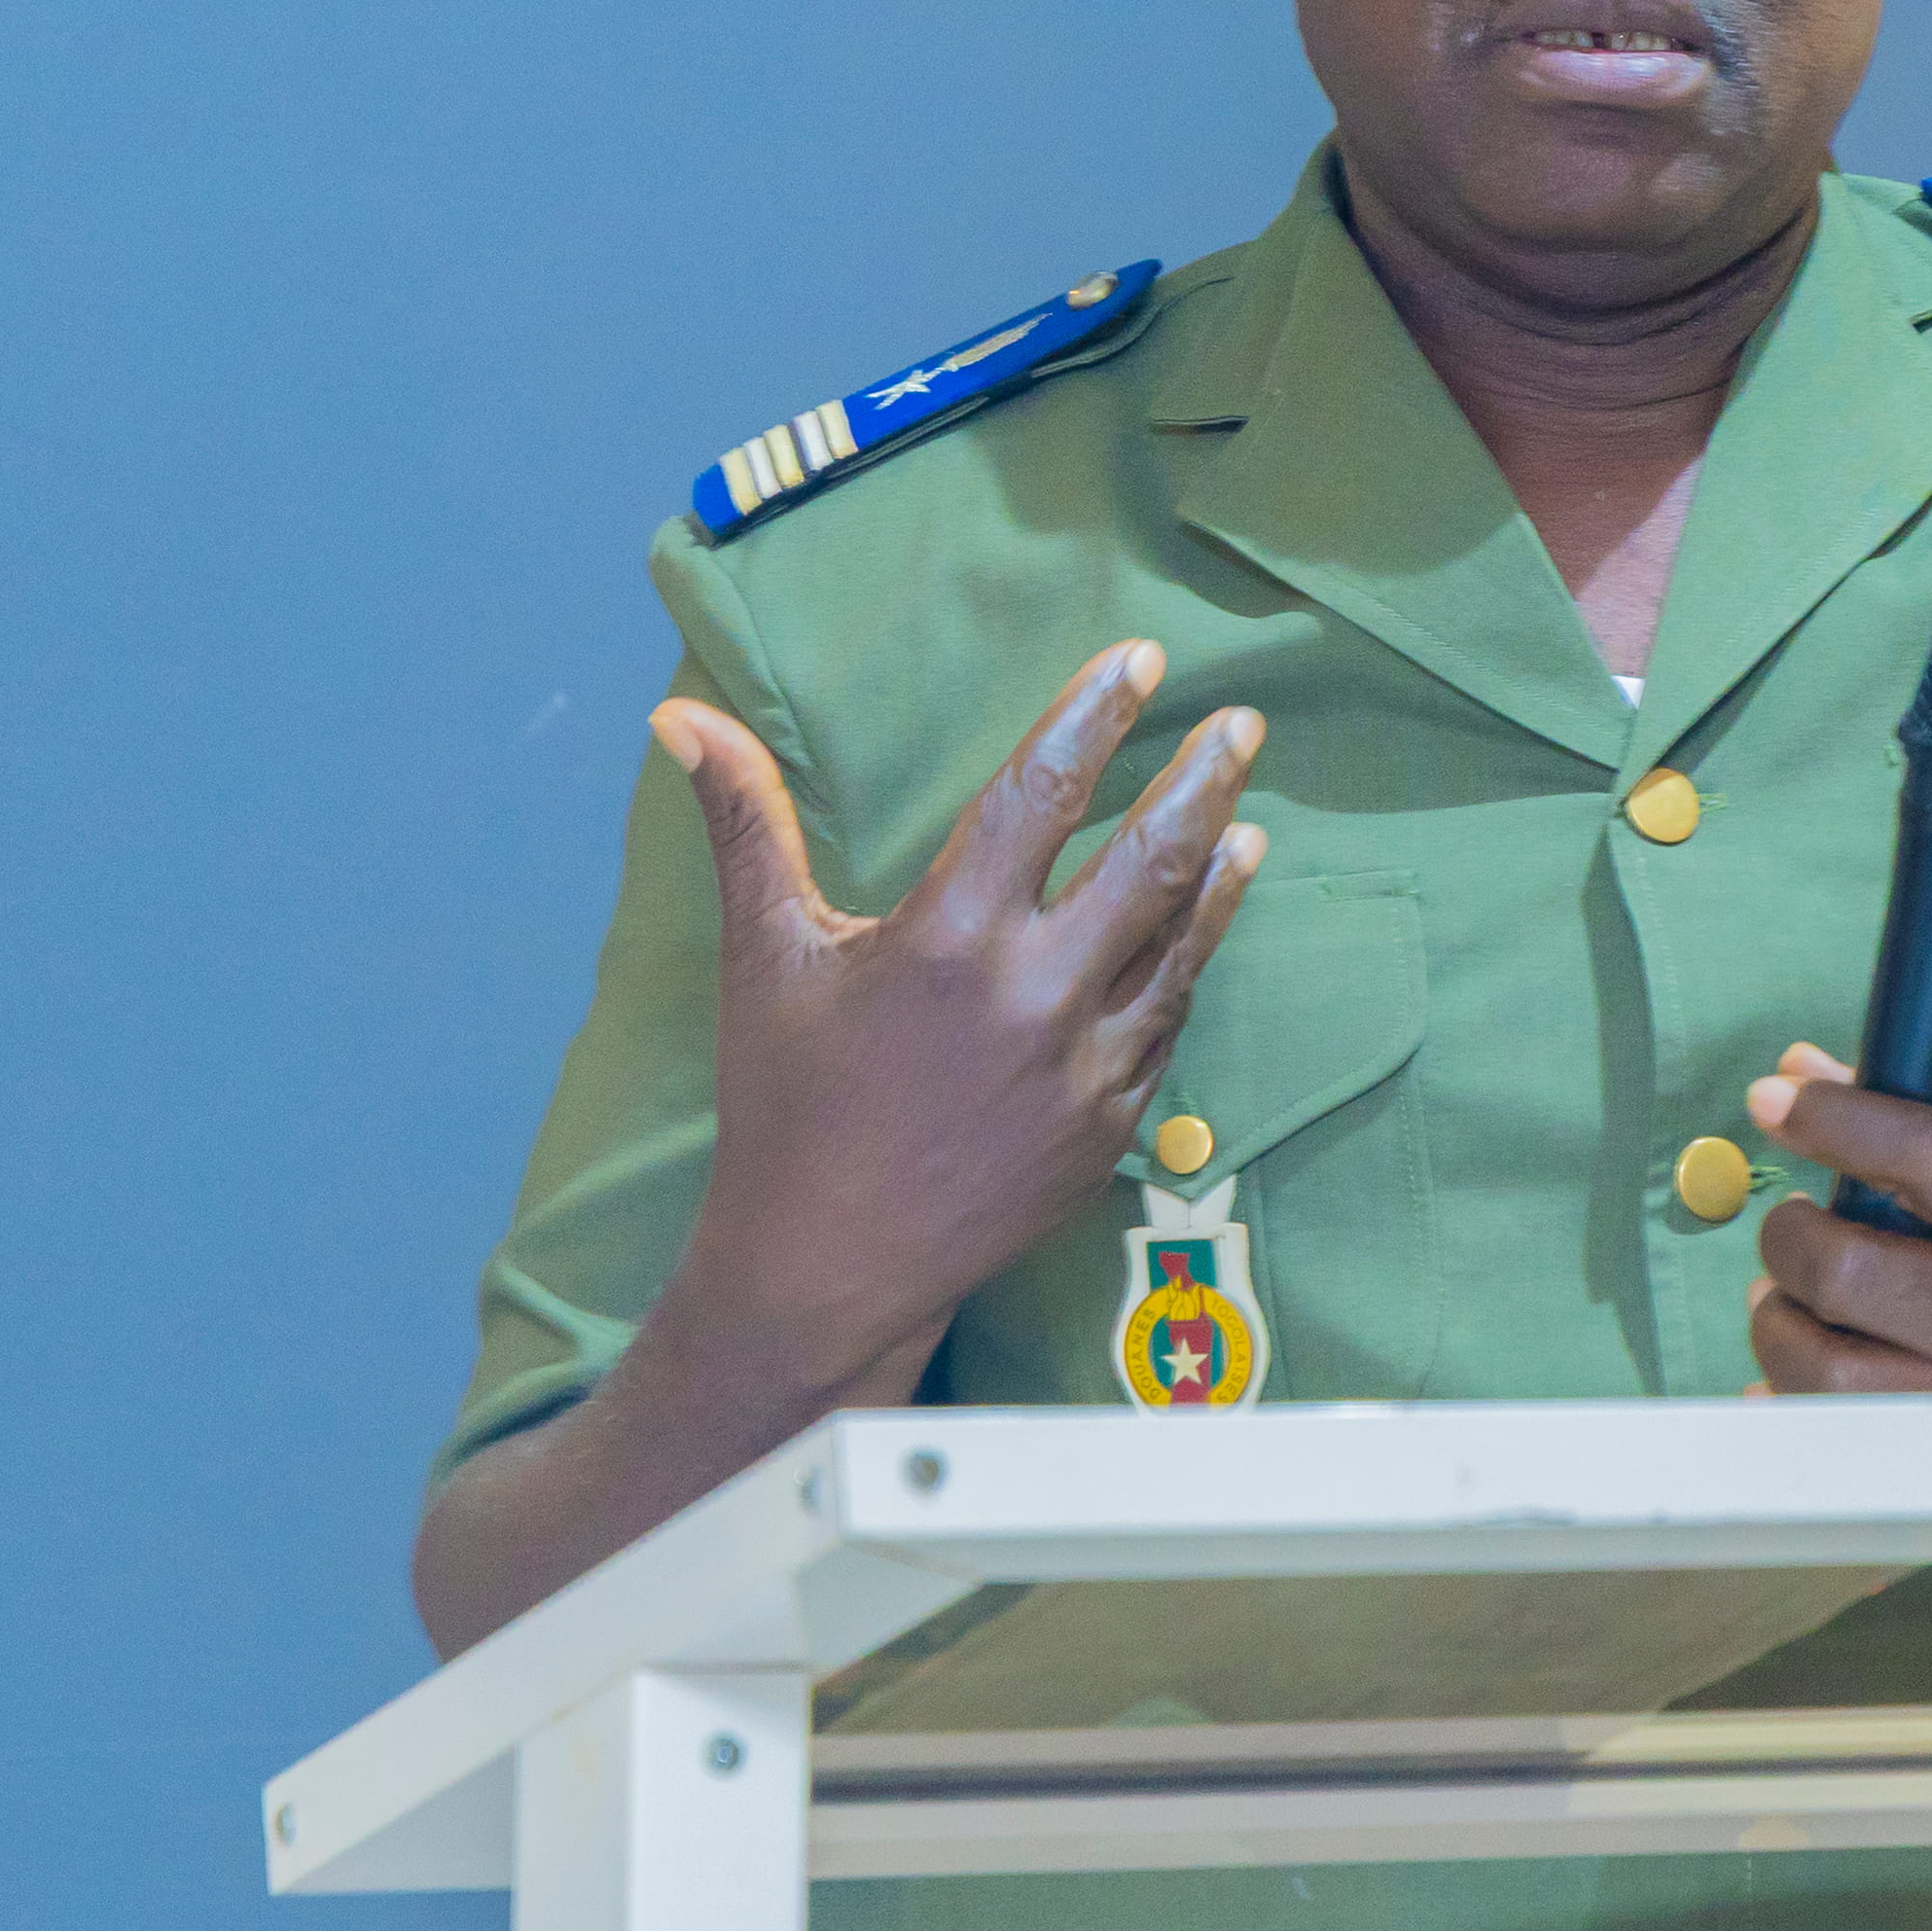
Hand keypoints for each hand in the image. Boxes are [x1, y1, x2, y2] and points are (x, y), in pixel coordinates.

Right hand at [649, 643, 1266, 1398]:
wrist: (827, 1270)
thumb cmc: (787, 1105)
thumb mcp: (762, 957)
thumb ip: (745, 824)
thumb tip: (682, 713)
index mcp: (948, 937)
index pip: (1041, 792)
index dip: (1095, 716)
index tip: (1143, 660)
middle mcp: (1033, 993)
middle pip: (1149, 858)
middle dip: (1204, 780)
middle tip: (1244, 723)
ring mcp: (1086, 1064)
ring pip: (1180, 943)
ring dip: (1221, 870)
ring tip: (1249, 817)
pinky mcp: (1111, 1124)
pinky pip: (1167, 1023)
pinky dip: (1192, 963)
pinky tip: (1204, 926)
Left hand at [1740, 1043, 1931, 1393]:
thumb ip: (1929, 1133)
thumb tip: (1803, 1068)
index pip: (1927, 1154)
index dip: (1835, 1119)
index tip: (1774, 1097)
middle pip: (1847, 1273)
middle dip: (1789, 1235)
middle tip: (1795, 1223)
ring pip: (1825, 1369)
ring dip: (1779, 1319)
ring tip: (1793, 1294)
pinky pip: (1838, 1438)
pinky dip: (1793, 1399)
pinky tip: (1803, 1364)